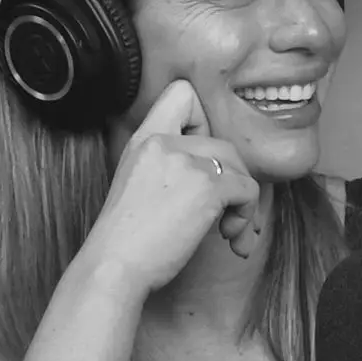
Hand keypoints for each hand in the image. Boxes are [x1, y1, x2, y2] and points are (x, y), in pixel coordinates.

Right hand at [81, 80, 265, 293]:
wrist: (114, 266)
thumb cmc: (127, 239)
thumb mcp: (138, 184)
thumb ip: (169, 167)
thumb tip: (219, 174)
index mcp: (144, 139)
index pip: (182, 94)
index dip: (203, 123)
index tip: (201, 163)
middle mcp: (165, 143)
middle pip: (224, 143)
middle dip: (233, 180)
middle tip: (227, 215)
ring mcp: (186, 162)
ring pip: (240, 169)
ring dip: (243, 204)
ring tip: (230, 233)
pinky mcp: (207, 187)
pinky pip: (248, 190)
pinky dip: (247, 216)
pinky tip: (230, 239)